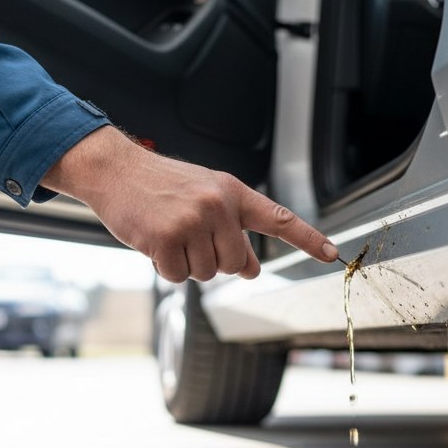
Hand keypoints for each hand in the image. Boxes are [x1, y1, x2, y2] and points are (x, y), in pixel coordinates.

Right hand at [43, 126, 338, 282]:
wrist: (116, 170)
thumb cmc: (162, 185)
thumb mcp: (206, 195)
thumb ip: (233, 227)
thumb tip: (251, 269)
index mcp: (233, 192)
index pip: (278, 219)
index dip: (307, 239)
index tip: (331, 254)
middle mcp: (218, 205)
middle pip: (236, 264)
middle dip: (214, 260)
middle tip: (190, 238)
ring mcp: (192, 221)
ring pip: (206, 273)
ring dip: (186, 263)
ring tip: (169, 233)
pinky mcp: (166, 238)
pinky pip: (178, 277)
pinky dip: (165, 268)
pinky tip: (155, 243)